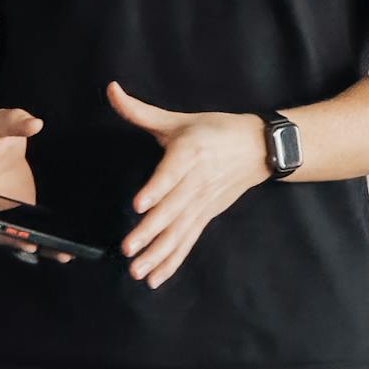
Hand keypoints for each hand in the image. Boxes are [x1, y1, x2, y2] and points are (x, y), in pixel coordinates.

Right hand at [0, 106, 72, 265]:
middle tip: (37, 246)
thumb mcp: (1, 122)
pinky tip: (67, 247)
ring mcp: (1, 216)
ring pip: (16, 237)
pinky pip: (31, 232)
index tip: (4, 230)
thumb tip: (34, 124)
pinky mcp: (19, 218)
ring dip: (38, 247)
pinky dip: (47, 240)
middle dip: (17, 241)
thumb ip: (15, 122)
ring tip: (62, 254)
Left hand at [107, 79, 268, 288]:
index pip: (171, 173)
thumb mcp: (178, 119)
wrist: (258, 147)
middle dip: (150, 231)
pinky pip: (189, 242)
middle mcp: (197, 181)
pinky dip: (173, 261)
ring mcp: (203, 203)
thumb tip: (111, 90)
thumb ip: (139, 111)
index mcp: (190, 153)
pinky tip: (155, 278)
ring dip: (159, 253)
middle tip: (128, 249)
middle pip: (173, 210)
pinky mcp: (206, 216)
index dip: (157, 189)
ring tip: (138, 271)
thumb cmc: (214, 130)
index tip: (139, 204)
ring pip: (180, 231)